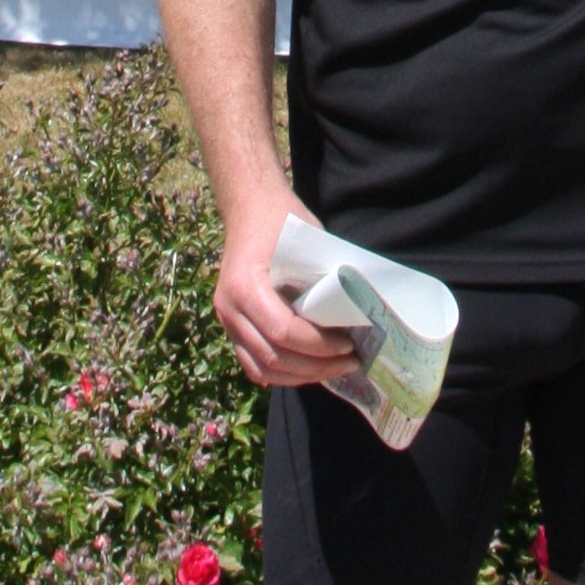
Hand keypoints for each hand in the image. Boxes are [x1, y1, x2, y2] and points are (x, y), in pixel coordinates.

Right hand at [214, 196, 361, 389]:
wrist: (249, 207)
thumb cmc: (282, 220)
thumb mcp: (308, 244)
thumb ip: (324, 282)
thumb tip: (358, 317)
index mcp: (245, 286)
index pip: (283, 331)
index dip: (318, 346)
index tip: (348, 344)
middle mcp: (229, 308)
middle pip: (273, 357)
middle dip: (316, 367)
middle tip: (349, 363)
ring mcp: (226, 319)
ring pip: (261, 368)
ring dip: (300, 376)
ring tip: (333, 370)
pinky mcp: (231, 325)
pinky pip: (252, 362)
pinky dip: (281, 373)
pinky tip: (308, 369)